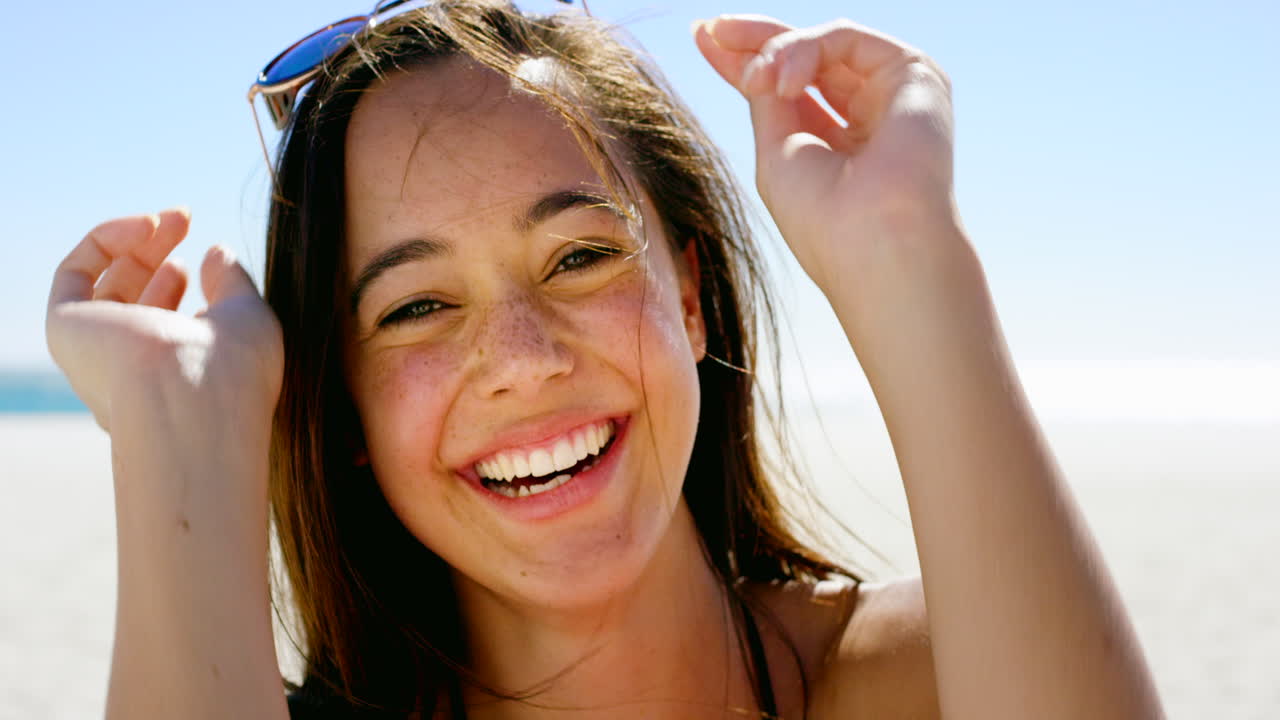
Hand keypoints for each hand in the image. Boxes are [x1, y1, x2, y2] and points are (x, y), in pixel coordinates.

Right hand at [45, 209, 282, 436]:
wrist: (195, 403)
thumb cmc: (234, 373)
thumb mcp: (248, 319)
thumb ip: (231, 284)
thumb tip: (217, 251)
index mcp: (168, 381)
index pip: (159, 327)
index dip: (179, 280)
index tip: (209, 247)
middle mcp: (128, 374)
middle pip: (131, 301)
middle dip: (157, 253)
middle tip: (184, 217)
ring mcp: (96, 355)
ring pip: (105, 288)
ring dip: (136, 242)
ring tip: (172, 218)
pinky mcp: (68, 332)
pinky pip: (74, 275)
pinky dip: (106, 240)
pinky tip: (145, 225)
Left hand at [693, 15, 961, 294]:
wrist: (876, 245)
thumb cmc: (823, 219)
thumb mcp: (777, 151)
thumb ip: (767, 98)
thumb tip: (745, 56)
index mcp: (836, 147)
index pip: (789, 90)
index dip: (747, 61)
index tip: (703, 36)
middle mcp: (868, 119)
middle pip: (807, 59)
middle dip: (756, 40)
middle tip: (712, 28)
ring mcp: (893, 97)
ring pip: (824, 45)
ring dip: (777, 53)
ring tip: (755, 82)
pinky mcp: (916, 76)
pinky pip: (845, 39)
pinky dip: (805, 51)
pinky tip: (784, 83)